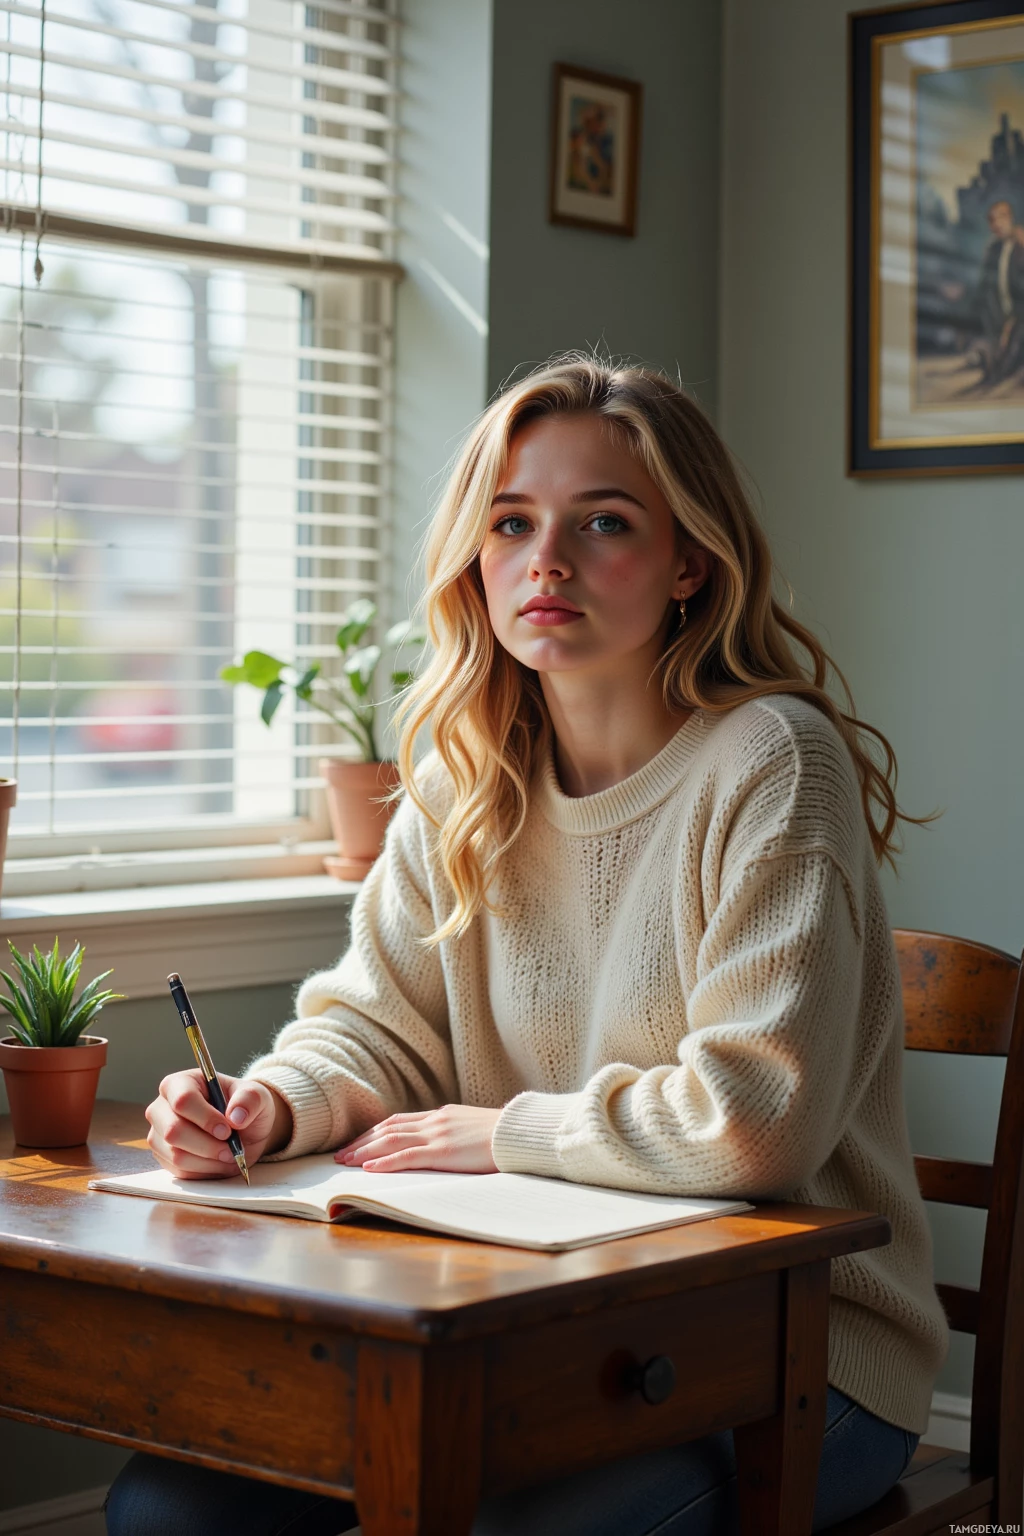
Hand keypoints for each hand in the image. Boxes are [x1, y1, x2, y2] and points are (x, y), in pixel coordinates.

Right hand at [145, 1070, 290, 1179]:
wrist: (243, 1130)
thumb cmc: (244, 1107)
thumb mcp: (256, 1096)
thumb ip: (249, 1099)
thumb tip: (236, 1117)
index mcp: (180, 1083)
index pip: (183, 1100)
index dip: (206, 1118)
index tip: (227, 1130)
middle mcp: (161, 1108)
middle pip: (174, 1131)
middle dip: (208, 1145)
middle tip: (231, 1149)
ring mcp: (159, 1134)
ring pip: (176, 1155)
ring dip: (208, 1160)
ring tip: (228, 1154)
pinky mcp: (163, 1157)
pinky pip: (180, 1171)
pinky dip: (204, 1171)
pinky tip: (218, 1161)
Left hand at [335, 1105, 500, 1173]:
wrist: (521, 1134)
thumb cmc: (503, 1136)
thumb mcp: (474, 1128)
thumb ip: (455, 1132)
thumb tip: (446, 1144)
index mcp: (441, 1115)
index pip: (398, 1121)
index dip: (374, 1132)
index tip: (358, 1142)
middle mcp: (434, 1121)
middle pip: (388, 1129)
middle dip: (362, 1141)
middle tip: (341, 1154)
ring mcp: (437, 1135)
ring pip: (391, 1140)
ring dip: (364, 1151)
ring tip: (345, 1161)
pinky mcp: (443, 1151)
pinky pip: (406, 1156)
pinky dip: (384, 1162)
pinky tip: (368, 1168)